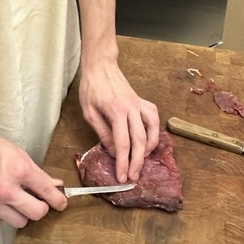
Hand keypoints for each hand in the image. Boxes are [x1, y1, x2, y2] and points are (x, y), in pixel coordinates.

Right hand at [0, 123, 67, 228]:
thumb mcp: (18, 154)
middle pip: (36, 213)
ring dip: (20, 213)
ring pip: (18, 222)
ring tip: (12, 200)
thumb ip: (37, 173)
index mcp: (19, 171)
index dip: (58, 200)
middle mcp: (6, 190)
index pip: (47, 192)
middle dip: (40, 208)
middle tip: (37, 203)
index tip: (61, 203)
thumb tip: (54, 184)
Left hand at [79, 51, 159, 182]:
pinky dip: (154, 130)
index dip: (123, 162)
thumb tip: (112, 151)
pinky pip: (153, 118)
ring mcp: (139, 104)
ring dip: (149, 148)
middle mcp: (132, 108)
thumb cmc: (91, 87)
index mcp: (116, 111)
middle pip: (140, 140)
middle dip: (138, 162)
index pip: (122, 143)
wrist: (101, 66)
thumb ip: (103, 132)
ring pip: (152, 129)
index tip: (122, 177)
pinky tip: (148, 139)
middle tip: (134, 177)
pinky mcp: (142, 101)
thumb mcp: (90, 112)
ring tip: (142, 160)